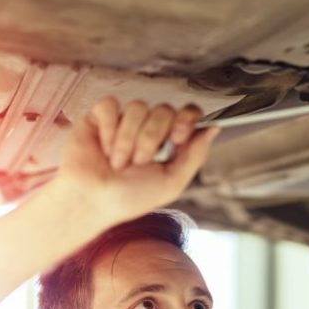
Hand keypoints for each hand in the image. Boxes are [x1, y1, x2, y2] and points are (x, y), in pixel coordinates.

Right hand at [55, 97, 218, 224]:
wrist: (94, 202)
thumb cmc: (130, 198)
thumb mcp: (171, 183)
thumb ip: (195, 156)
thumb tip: (214, 128)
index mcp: (169, 142)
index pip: (188, 113)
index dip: (186, 119)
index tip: (177, 139)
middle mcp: (149, 127)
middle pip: (164, 109)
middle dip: (152, 138)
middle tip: (139, 162)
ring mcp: (124, 121)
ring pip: (137, 107)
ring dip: (128, 139)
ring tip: (118, 162)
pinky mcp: (99, 117)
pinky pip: (110, 106)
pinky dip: (109, 130)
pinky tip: (104, 149)